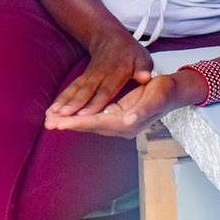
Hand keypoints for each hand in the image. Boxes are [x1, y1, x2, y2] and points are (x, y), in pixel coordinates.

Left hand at [44, 72, 190, 138]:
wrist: (171, 92)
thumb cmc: (163, 92)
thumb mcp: (156, 97)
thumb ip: (144, 110)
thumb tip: (129, 119)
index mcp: (129, 123)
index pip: (98, 124)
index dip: (79, 123)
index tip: (62, 123)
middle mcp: (121, 127)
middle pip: (90, 126)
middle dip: (69, 124)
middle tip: (48, 123)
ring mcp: (117, 125)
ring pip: (89, 124)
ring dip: (70, 123)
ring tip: (50, 121)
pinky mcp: (115, 118)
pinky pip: (92, 120)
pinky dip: (77, 119)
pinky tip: (65, 117)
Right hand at [46, 28, 152, 118]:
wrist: (109, 37)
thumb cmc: (129, 52)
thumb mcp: (142, 57)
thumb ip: (143, 68)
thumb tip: (145, 77)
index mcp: (115, 73)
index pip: (105, 90)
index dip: (95, 103)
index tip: (85, 114)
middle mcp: (98, 76)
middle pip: (84, 92)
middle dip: (72, 105)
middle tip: (62, 116)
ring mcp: (88, 77)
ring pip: (74, 91)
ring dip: (62, 103)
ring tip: (50, 115)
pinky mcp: (82, 79)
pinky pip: (69, 90)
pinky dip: (60, 100)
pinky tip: (50, 111)